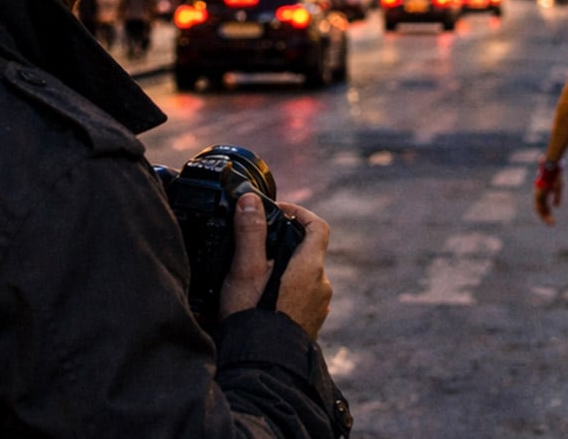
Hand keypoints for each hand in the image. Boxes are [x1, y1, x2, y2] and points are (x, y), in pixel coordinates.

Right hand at [220, 195, 331, 339]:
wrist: (262, 366)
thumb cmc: (253, 317)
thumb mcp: (245, 270)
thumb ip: (250, 233)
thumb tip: (250, 200)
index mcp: (310, 268)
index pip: (318, 226)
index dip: (300, 212)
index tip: (278, 210)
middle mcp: (322, 285)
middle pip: (309, 251)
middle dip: (285, 243)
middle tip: (257, 246)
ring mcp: (320, 306)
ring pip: (305, 275)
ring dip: (286, 269)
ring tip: (257, 277)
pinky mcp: (312, 322)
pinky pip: (303, 296)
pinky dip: (288, 289)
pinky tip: (266, 299)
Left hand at [534, 161, 563, 224]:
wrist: (552, 168)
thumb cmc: (556, 176)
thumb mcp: (558, 188)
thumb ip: (556, 198)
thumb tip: (555, 206)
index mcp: (543, 191)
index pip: (543, 204)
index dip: (547, 211)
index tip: (552, 218)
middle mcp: (539, 193)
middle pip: (541, 208)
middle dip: (546, 216)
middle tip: (552, 224)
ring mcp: (538, 194)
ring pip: (539, 209)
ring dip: (545, 217)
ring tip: (551, 224)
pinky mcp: (538, 194)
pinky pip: (540, 206)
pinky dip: (544, 213)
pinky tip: (548, 218)